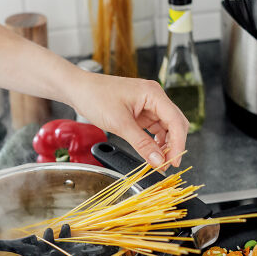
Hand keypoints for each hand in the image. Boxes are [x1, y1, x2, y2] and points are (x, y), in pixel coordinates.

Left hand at [69, 72, 189, 169]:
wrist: (78, 90)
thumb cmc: (96, 97)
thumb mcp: (120, 123)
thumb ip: (141, 143)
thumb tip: (158, 160)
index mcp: (153, 94)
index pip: (176, 121)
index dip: (178, 143)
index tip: (174, 162)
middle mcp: (154, 98)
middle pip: (174, 124)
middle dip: (173, 145)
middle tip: (166, 165)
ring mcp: (147, 105)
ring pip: (165, 128)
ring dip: (164, 145)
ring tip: (158, 162)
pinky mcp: (139, 112)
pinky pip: (153, 129)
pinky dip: (154, 141)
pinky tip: (151, 152)